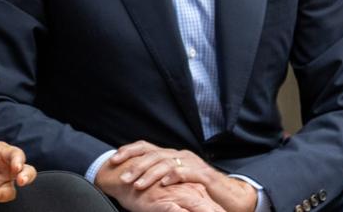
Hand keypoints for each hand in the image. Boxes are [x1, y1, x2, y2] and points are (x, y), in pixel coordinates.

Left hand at [110, 142, 256, 211]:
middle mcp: (180, 155)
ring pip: (166, 164)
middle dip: (135, 166)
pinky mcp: (204, 175)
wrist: (229, 196)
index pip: (146, 147)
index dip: (128, 151)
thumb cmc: (198, 189)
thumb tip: (133, 177)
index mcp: (171, 154)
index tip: (113, 159)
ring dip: (149, 175)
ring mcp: (192, 163)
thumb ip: (158, 176)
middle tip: (123, 178)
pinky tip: (163, 184)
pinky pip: (185, 173)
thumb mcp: (173, 180)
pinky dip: (173, 177)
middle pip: (153, 155)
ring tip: (137, 185)